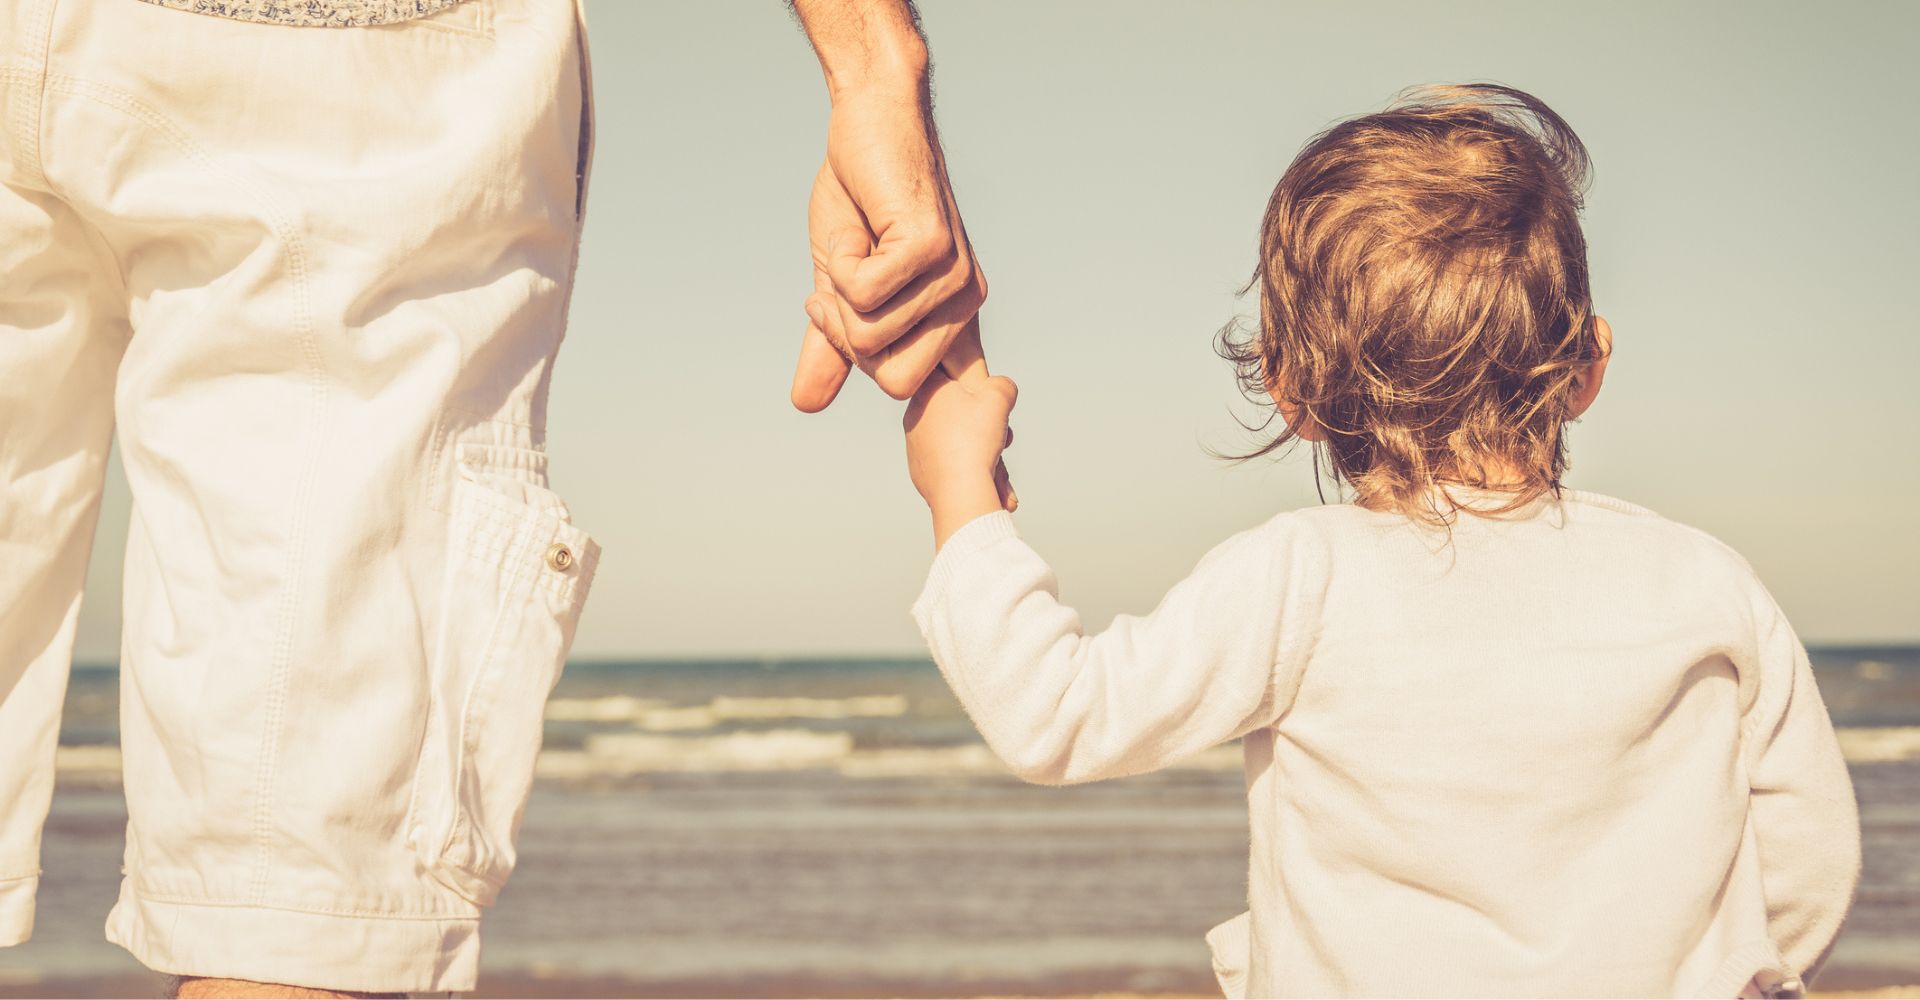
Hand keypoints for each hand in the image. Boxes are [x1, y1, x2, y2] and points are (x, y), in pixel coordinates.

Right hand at [790, 85, 987, 411]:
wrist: (868, 122)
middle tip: (836, 284)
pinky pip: (865, 296)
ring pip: (874, 340)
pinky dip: (841, 265)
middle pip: (891, 379)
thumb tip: (806, 403)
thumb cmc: (858, 197)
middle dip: (846, 337)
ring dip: (839, 293)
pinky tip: (857, 228)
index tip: (849, 325)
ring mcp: (954, 278)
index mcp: (951, 319)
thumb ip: (832, 345)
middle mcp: (964, 304)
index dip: (877, 374)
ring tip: (853, 244)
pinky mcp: (933, 249)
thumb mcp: (838, 284)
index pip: (912, 389)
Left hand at [903, 358, 1017, 548]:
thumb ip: (1001, 384)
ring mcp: (914, 445)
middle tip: (1002, 436)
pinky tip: (982, 475)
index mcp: (926, 391)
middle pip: (958, 411)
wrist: (958, 491)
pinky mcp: (919, 469)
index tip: (987, 400)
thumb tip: (1000, 388)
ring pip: (956, 438)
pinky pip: (949, 461)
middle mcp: (914, 416)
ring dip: (980, 446)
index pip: (949, 373)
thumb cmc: (975, 438)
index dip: (975, 385)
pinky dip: (967, 466)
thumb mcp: (999, 396)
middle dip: (984, 423)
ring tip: (996, 460)